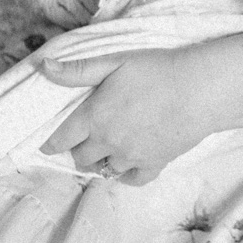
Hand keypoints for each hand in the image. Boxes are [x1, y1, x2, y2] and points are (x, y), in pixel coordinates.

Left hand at [38, 49, 210, 184]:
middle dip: (79, 149)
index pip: (61, 139)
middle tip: (84, 139)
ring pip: (104, 169)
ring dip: (102, 160)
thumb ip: (78, 69)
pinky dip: (126, 174)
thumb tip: (44, 67)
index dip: (52, 142)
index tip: (49, 144)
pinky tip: (128, 164)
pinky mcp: (153, 164)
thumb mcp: (115, 62)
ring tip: (107, 149)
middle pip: (81, 157)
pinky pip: (132, 180)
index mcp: (94, 117)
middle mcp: (108, 141)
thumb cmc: (157, 70)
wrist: (198, 89)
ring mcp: (130, 157)